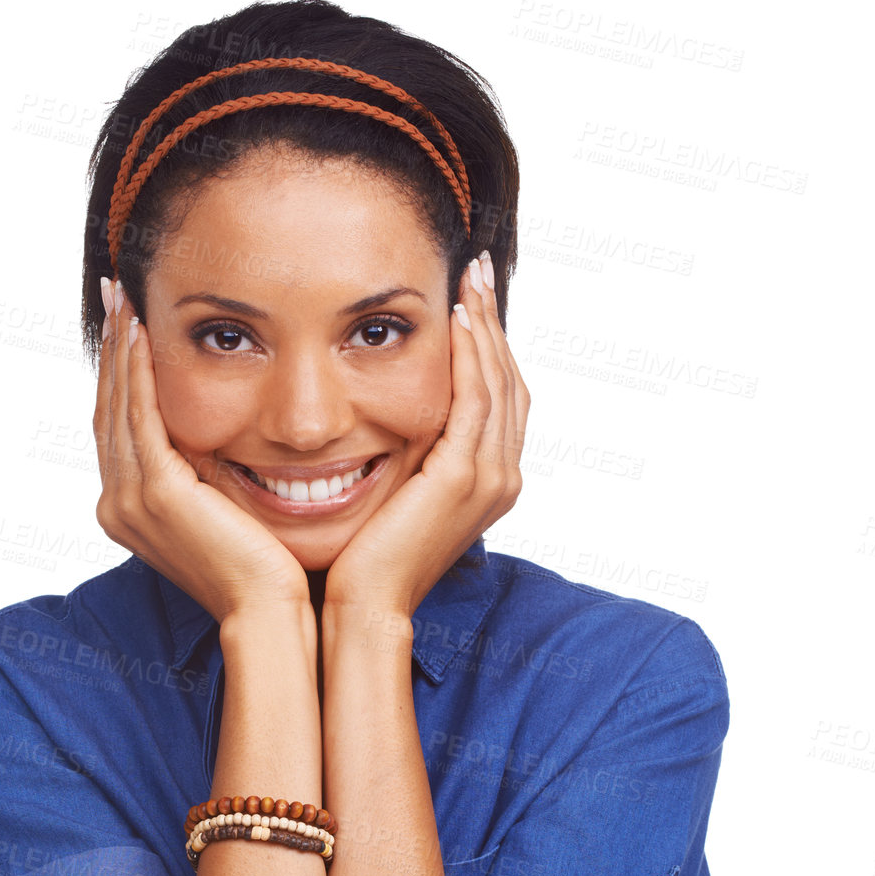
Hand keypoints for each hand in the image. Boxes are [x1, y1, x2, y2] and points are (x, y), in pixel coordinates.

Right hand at [93, 279, 310, 624]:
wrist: (270, 613)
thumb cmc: (265, 572)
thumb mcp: (226, 512)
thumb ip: (209, 477)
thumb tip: (222, 441)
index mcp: (132, 510)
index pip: (121, 426)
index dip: (122, 373)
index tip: (129, 324)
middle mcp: (118, 505)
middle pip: (109, 408)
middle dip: (113, 348)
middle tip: (116, 293)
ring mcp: (131, 500)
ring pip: (119, 405)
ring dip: (122, 348)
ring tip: (126, 299)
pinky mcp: (156, 493)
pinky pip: (141, 416)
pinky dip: (139, 372)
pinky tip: (144, 333)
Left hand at [323, 251, 528, 618]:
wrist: (364, 606)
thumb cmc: (366, 559)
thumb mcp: (396, 494)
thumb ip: (409, 456)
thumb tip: (386, 417)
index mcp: (491, 482)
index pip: (501, 398)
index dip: (490, 345)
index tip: (471, 297)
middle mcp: (502, 477)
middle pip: (510, 381)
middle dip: (494, 321)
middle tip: (477, 269)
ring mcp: (489, 478)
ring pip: (499, 382)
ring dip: (485, 325)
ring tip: (469, 278)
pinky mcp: (463, 477)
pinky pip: (477, 399)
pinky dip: (472, 355)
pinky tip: (457, 319)